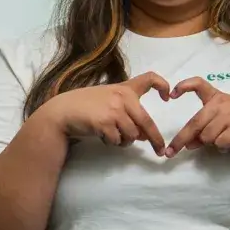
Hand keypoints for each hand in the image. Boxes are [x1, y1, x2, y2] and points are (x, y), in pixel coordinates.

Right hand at [37, 72, 170, 154]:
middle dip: (155, 139)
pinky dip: (111, 142)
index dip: (163, 85)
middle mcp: (122, 97)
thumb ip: (127, 113)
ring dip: (124, 141)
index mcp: (124, 88)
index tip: (168, 97)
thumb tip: (143, 135)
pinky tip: (100, 135)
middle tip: (160, 151)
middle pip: (146, 122)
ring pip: (132, 135)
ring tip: (111, 135)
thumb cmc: (84, 106)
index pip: (149, 78)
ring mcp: (114, 110)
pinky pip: (118, 141)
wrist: (62, 111)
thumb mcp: (107, 100)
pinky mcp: (105, 123)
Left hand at [163, 78, 229, 156]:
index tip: (171, 95)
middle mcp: (222, 103)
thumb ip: (205, 129)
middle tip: (170, 153)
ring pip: (206, 136)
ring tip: (224, 140)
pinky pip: (220, 143)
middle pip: (195, 122)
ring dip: (211, 144)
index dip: (184, 86)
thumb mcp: (223, 122)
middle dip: (181, 140)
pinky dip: (223, 147)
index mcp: (217, 98)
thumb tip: (188, 144)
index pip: (199, 84)